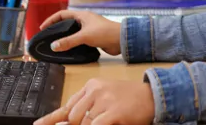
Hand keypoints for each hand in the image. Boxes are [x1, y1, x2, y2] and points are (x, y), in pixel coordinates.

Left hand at [33, 79, 154, 124]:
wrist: (154, 96)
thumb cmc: (130, 98)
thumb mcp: (106, 97)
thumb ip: (84, 108)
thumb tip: (63, 122)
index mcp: (92, 85)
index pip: (66, 105)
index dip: (51, 120)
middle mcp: (95, 90)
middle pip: (72, 118)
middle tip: (99, 118)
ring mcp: (103, 100)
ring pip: (82, 124)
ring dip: (93, 124)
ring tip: (110, 117)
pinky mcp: (112, 112)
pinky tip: (107, 121)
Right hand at [38, 10, 121, 55]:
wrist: (122, 40)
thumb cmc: (104, 33)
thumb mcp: (84, 36)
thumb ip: (68, 41)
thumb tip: (53, 46)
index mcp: (82, 15)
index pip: (63, 14)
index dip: (51, 20)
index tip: (42, 28)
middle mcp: (85, 20)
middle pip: (67, 22)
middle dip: (56, 28)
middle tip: (47, 37)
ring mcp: (89, 29)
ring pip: (73, 31)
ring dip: (64, 36)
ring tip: (55, 44)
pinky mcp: (93, 37)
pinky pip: (78, 38)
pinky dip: (71, 42)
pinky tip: (67, 49)